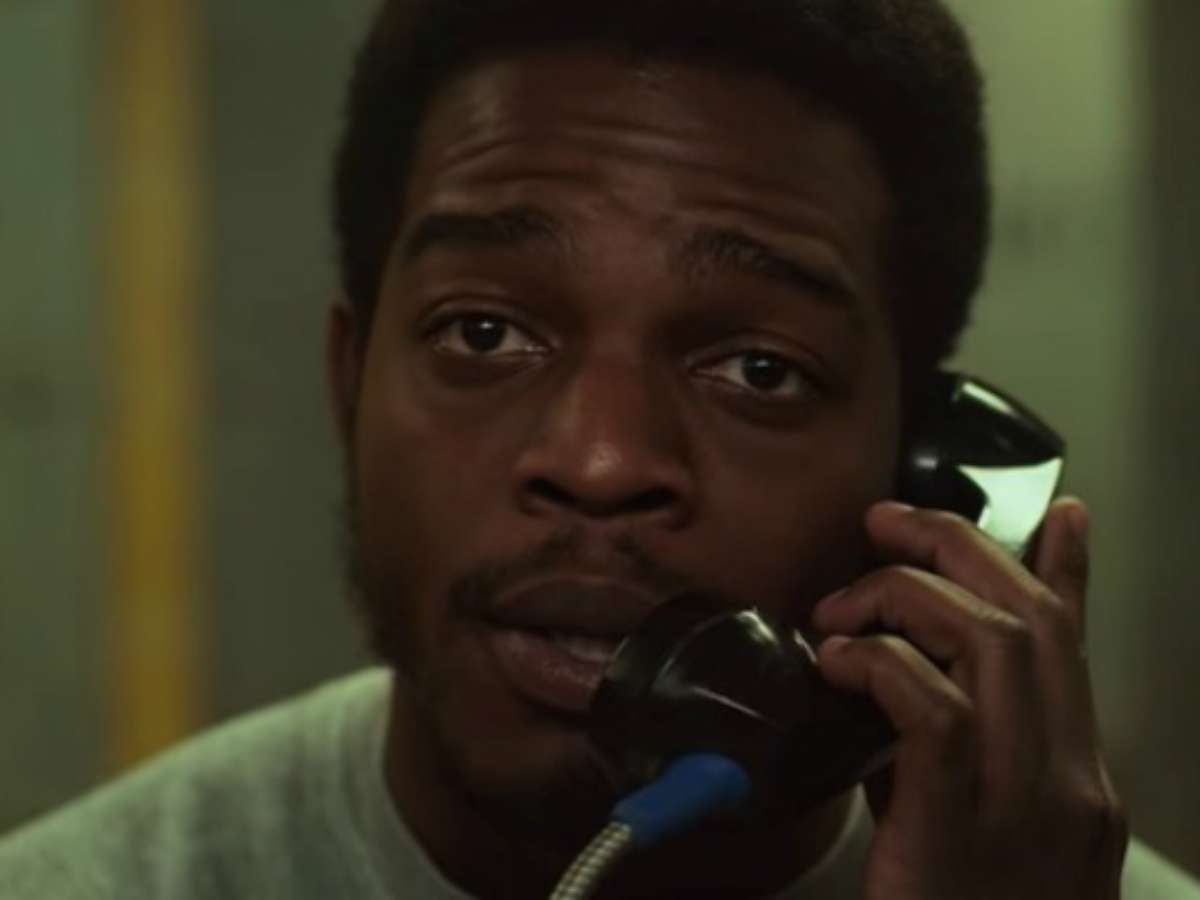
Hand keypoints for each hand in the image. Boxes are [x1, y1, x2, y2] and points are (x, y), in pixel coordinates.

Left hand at [812, 498, 1127, 899]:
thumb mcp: (962, 830)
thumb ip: (944, 756)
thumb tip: (886, 678)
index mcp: (1071, 783)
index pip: (1078, 652)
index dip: (1070, 570)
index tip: (1062, 514)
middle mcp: (1067, 783)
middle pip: (1029, 619)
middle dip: (957, 549)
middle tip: (888, 524)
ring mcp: (1025, 802)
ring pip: (988, 638)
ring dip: (902, 598)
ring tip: (844, 608)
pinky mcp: (960, 820)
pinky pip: (929, 702)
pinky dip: (876, 663)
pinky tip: (835, 664)